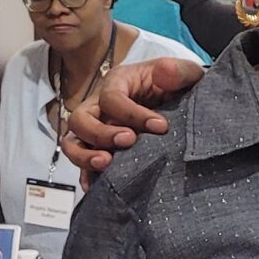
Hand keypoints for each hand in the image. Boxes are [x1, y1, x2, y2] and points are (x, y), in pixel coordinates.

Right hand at [63, 54, 205, 180]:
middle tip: (129, 142)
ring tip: (107, 164)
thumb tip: (165, 71)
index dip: (132, 113)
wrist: (181, 104)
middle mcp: (99, 105)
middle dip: (101, 133)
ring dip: (85, 156)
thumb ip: (179, 71)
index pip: (111, 97)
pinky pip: (82, 165)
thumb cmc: (178, 87)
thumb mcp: (186, 74)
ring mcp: (95, 128)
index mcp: (117, 82)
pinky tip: (96, 187)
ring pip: (72, 142)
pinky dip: (86, 176)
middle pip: (80, 119)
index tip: (160, 126)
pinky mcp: (99, 149)